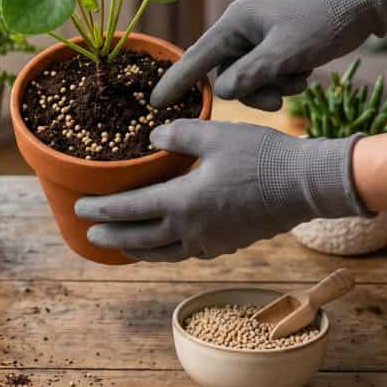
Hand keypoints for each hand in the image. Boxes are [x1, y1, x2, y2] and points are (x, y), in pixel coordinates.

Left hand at [73, 119, 369, 261]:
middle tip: (91, 234)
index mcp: (183, 202)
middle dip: (113, 237)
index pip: (131, 209)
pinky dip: (170, 250)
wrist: (306, 184)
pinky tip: (171, 242)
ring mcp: (213, 241)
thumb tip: (153, 138)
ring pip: (165, 252)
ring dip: (140, 250)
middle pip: (142, 240)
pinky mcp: (230, 243)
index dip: (102, 209)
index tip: (80, 208)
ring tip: (124, 246)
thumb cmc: (262, 155)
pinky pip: (190, 252)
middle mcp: (193, 229)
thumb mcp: (215, 134)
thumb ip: (178, 134)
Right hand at [151, 0, 386, 109]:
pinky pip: (266, 73)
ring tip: (299, 81)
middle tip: (278, 100)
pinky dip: (283, 80)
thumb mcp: (288, 52)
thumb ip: (252, 74)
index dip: (176, 81)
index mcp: (236, 21)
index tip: (155, 104)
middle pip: (226, 74)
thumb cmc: (324, 20)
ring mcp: (259, 36)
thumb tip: (222, 93)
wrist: (363, 3)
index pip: (197, 56)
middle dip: (251, 91)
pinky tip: (305, 72)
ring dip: (271, 88)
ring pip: (248, 78)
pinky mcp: (276, 44)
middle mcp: (242, 27)